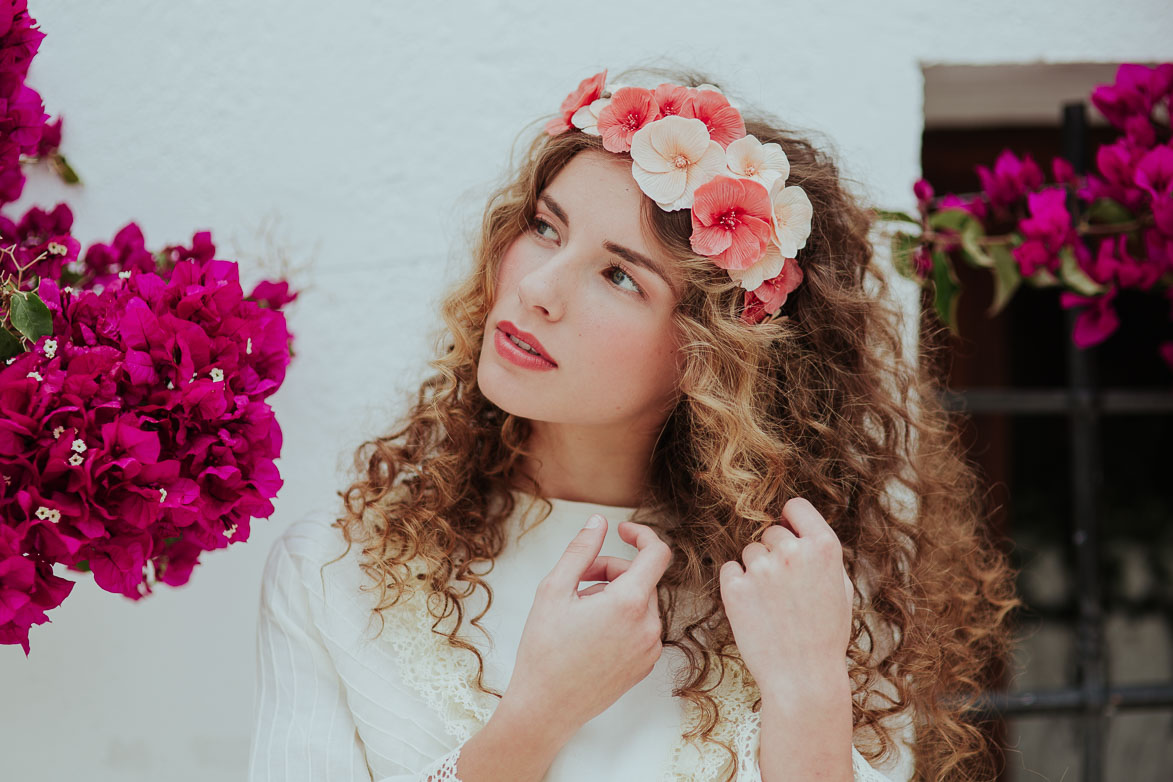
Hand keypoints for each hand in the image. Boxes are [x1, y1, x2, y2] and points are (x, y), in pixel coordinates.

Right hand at [503, 514, 672, 736]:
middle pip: (641, 578)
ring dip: (615, 596)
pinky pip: (641, 627)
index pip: (657, 553)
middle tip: (578, 581)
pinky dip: (621, 620)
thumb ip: (581, 550)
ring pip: (640, 603)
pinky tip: (590, 634)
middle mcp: (648, 626)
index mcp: (628, 604)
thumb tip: (599, 522)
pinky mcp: (645, 666)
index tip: (622, 531)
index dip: (641, 534)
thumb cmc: (544, 650)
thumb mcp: (554, 590)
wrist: (545, 709)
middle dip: (612, 571)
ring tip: (579, 613)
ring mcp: (650, 649)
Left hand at [718, 497, 852, 698]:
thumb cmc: (825, 634)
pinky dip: (736, 585)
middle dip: (774, 554)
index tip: (788, 534)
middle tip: (785, 589)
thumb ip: (820, 553)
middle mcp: (792, 552)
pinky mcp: (735, 588)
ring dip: (755, 571)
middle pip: (770, 533)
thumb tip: (797, 528)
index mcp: (823, 547)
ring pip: (749, 552)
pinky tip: (754, 608)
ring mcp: (761, 569)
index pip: (795, 507)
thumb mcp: (840, 587)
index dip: (790, 520)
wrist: (803, 677)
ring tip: (772, 604)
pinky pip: (729, 570)